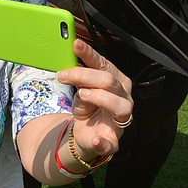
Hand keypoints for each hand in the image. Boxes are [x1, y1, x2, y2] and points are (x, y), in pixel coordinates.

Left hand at [56, 39, 132, 158]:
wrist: (88, 134)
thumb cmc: (89, 106)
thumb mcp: (82, 89)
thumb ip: (79, 79)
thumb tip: (67, 67)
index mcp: (117, 81)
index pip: (104, 64)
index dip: (89, 54)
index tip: (75, 45)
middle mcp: (124, 97)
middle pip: (109, 81)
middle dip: (85, 75)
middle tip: (64, 74)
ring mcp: (122, 119)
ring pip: (119, 105)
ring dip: (99, 97)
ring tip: (82, 95)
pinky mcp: (113, 142)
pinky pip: (111, 142)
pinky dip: (103, 141)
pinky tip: (95, 138)